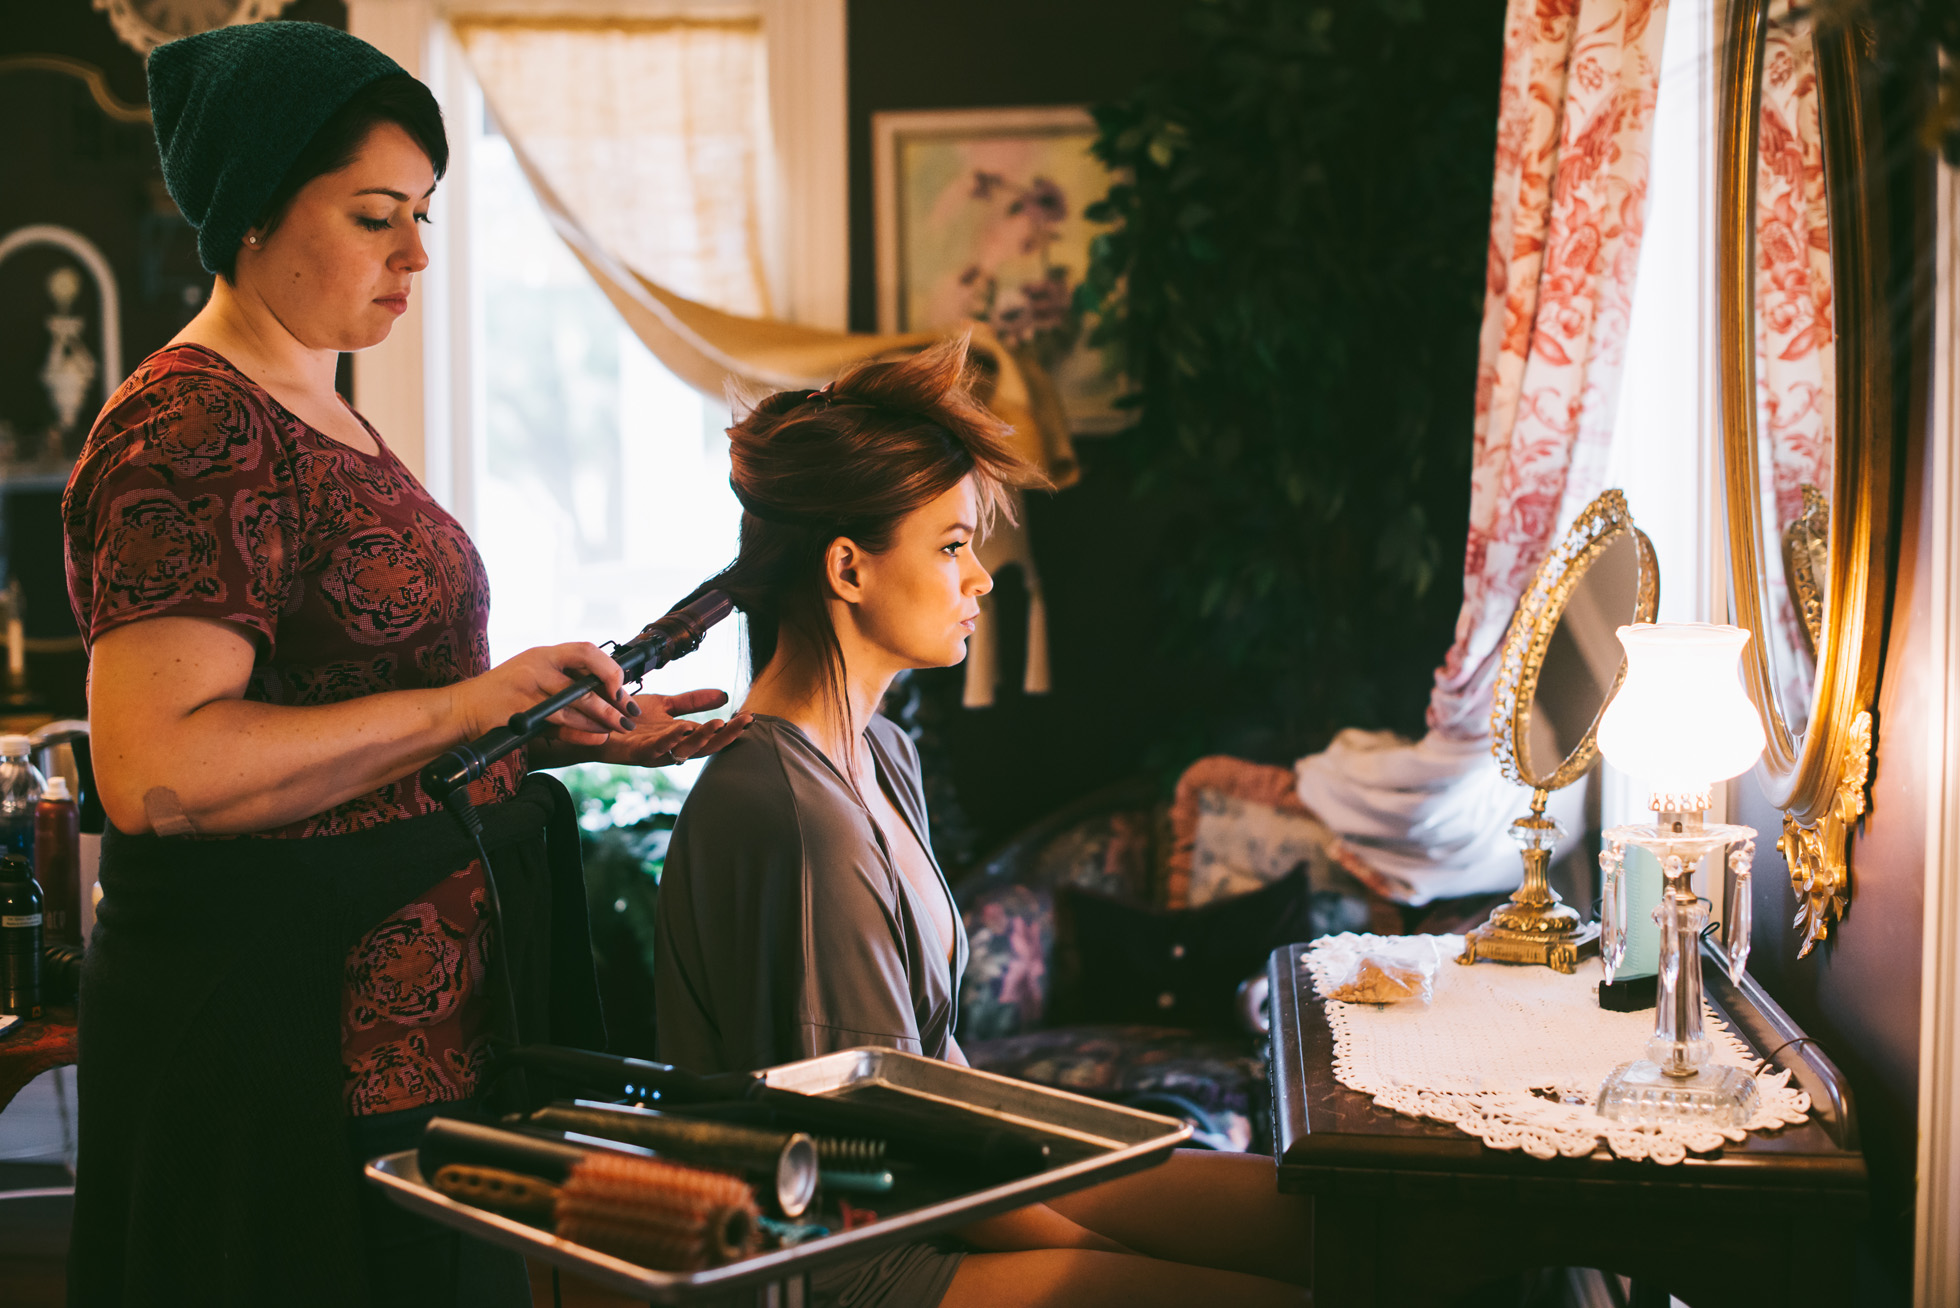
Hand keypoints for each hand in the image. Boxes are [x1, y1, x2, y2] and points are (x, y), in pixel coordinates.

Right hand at [451, 642, 634, 747]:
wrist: (465, 707)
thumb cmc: (505, 691)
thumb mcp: (536, 674)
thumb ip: (567, 680)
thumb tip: (609, 695)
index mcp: (545, 654)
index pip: (586, 651)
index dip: (608, 668)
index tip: (620, 687)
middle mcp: (537, 667)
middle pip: (583, 686)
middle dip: (612, 703)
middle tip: (629, 715)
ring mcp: (527, 689)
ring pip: (573, 708)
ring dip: (600, 721)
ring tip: (617, 728)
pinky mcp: (520, 712)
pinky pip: (557, 725)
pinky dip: (579, 733)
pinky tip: (595, 737)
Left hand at [601, 689, 751, 766]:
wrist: (595, 723)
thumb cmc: (628, 718)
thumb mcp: (666, 705)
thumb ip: (693, 701)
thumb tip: (724, 695)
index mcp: (681, 739)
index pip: (712, 736)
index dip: (731, 728)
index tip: (750, 716)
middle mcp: (672, 749)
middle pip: (706, 747)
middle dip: (727, 735)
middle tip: (745, 721)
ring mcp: (655, 753)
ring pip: (685, 750)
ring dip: (703, 738)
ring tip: (720, 723)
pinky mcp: (636, 752)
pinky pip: (656, 749)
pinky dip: (670, 740)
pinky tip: (682, 728)